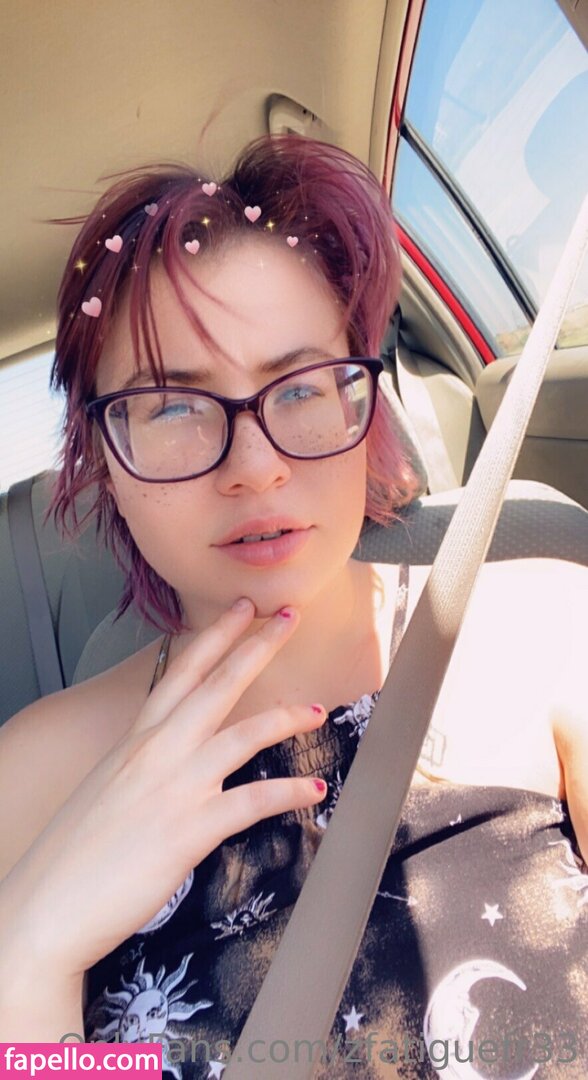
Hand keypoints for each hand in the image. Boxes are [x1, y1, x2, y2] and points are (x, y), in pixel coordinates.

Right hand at [0, 600, 326, 978]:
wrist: (46, 908)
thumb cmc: (73, 855)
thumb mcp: (107, 788)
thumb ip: (143, 765)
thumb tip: (169, 758)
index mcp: (135, 740)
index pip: (181, 671)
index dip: (215, 636)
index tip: (242, 610)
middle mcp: (156, 753)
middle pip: (217, 685)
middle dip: (257, 646)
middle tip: (289, 617)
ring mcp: (174, 788)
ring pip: (242, 734)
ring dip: (286, 717)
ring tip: (317, 709)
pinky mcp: (188, 831)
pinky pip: (252, 802)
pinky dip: (289, 793)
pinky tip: (314, 788)